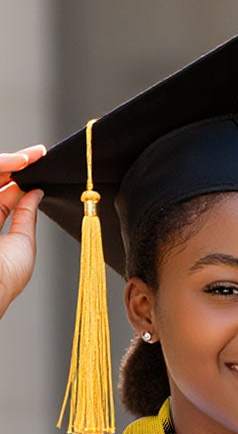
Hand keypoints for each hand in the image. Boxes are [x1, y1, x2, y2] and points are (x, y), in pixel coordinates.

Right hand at [0, 148, 45, 320]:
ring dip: (6, 163)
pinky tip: (15, 164)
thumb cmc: (4, 279)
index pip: (1, 195)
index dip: (18, 178)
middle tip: (37, 154)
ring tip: (28, 158)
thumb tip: (36, 193)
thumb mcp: (22, 244)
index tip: (39, 164)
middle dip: (14, 164)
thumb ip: (26, 216)